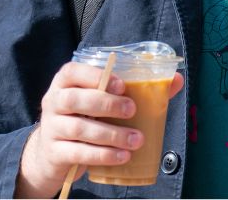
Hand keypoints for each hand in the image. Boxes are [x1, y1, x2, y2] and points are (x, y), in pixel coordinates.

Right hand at [16, 62, 185, 197]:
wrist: (53, 154)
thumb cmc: (86, 118)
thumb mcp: (103, 100)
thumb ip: (138, 89)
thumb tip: (176, 79)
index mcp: (65, 82)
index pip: (72, 71)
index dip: (95, 75)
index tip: (121, 84)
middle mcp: (53, 101)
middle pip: (74, 99)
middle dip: (106, 104)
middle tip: (132, 110)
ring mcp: (51, 128)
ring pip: (79, 128)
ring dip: (111, 134)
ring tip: (136, 139)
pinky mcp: (54, 153)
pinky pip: (78, 153)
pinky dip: (103, 155)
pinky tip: (122, 156)